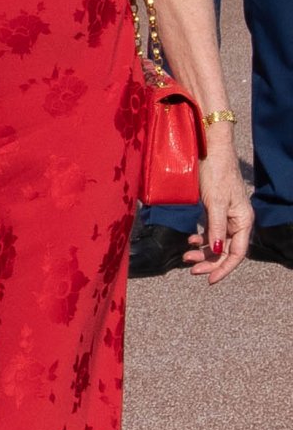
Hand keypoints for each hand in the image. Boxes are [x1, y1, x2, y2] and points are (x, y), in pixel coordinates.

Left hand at [184, 136, 252, 280]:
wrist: (211, 149)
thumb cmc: (217, 173)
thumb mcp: (216, 202)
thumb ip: (216, 228)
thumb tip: (215, 250)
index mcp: (244, 221)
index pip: (236, 253)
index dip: (223, 268)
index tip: (209, 280)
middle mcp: (238, 221)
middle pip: (225, 251)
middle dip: (209, 262)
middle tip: (191, 269)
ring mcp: (226, 216)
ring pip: (216, 242)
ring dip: (203, 252)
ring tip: (186, 256)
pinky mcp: (215, 210)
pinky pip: (210, 231)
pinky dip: (201, 239)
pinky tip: (190, 241)